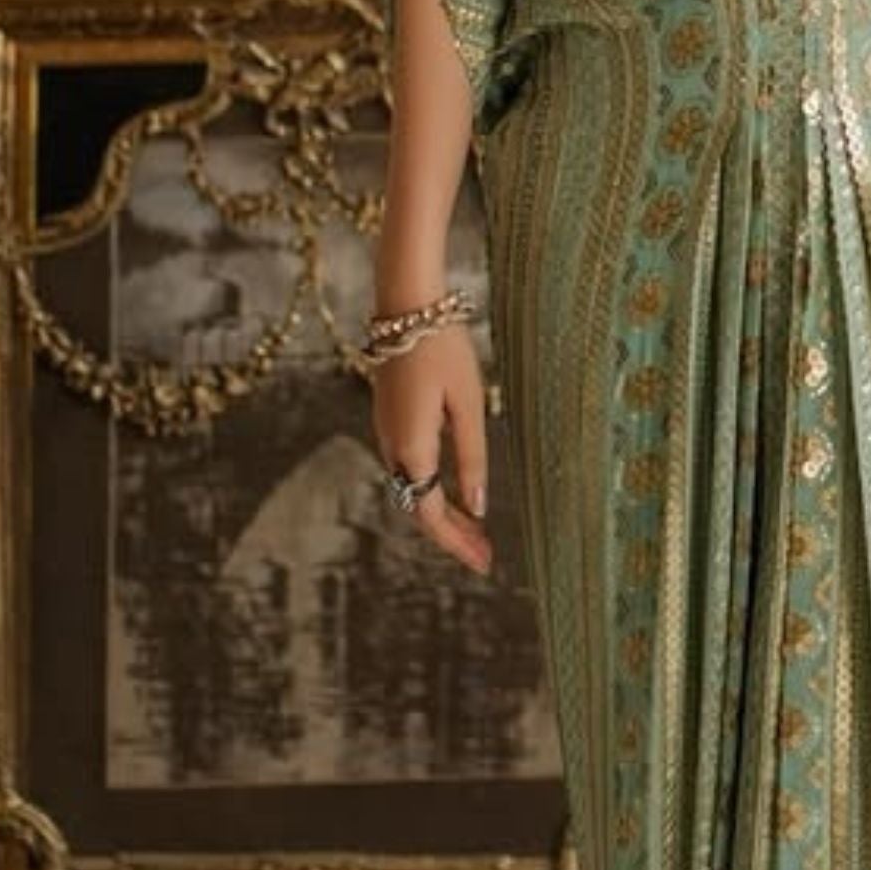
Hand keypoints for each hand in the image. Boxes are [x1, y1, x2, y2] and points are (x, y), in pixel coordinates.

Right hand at [370, 323, 494, 575]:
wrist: (405, 306)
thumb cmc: (443, 350)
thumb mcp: (469, 404)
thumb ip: (472, 457)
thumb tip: (477, 508)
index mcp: (412, 446)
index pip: (429, 514)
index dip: (456, 543)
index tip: (484, 563)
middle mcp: (391, 446)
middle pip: (417, 507)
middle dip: (451, 534)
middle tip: (485, 554)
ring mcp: (385, 432)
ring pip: (411, 488)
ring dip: (441, 513)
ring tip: (475, 530)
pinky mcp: (388, 419)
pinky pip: (408, 468)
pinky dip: (430, 488)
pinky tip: (452, 492)